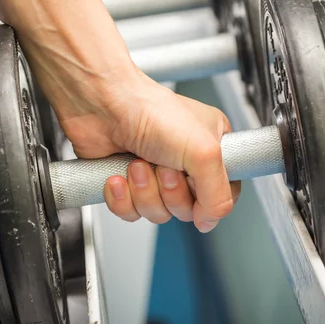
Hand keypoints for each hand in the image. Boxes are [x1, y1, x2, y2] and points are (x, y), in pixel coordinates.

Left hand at [22, 29, 239, 231]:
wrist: (102, 104)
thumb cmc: (150, 110)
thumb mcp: (204, 152)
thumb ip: (218, 194)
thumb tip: (210, 220)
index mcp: (210, 148)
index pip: (222, 193)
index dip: (207, 198)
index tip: (195, 184)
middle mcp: (183, 162)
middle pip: (187, 208)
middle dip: (169, 192)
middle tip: (163, 166)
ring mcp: (153, 173)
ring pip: (158, 213)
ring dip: (144, 192)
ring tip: (137, 163)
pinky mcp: (126, 183)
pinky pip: (130, 212)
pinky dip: (122, 197)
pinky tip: (118, 175)